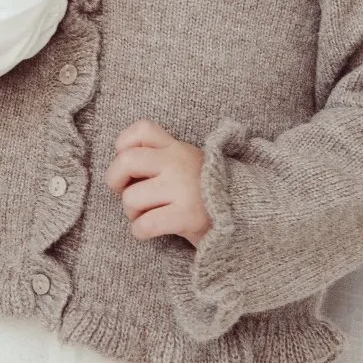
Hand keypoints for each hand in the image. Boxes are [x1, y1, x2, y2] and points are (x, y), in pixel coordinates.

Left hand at [107, 120, 209, 243]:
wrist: (247, 216)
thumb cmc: (208, 194)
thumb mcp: (190, 165)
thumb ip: (163, 160)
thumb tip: (122, 173)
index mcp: (177, 149)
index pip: (141, 130)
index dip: (123, 145)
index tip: (129, 165)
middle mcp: (178, 164)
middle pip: (126, 161)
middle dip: (115, 179)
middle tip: (124, 192)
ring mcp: (182, 189)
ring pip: (131, 198)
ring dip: (131, 213)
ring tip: (145, 215)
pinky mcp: (186, 216)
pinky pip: (144, 225)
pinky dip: (140, 231)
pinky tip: (150, 232)